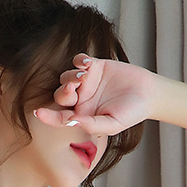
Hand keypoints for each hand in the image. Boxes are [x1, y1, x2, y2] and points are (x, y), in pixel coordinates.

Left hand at [33, 53, 156, 137]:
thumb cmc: (131, 113)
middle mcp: (81, 99)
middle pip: (60, 95)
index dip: (48, 116)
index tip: (37, 113)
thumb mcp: (112, 124)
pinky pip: (79, 61)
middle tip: (73, 89)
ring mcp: (87, 82)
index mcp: (82, 115)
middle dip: (63, 91)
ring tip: (84, 76)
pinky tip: (87, 64)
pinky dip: (79, 61)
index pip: (60, 117)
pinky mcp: (94, 66)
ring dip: (71, 76)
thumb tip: (71, 122)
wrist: (148, 93)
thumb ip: (91, 124)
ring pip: (66, 77)